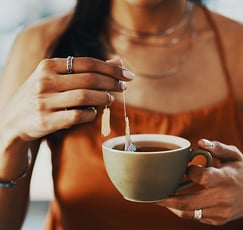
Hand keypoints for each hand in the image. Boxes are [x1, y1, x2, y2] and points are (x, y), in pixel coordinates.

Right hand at [1, 57, 133, 140]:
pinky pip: (78, 116)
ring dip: (104, 98)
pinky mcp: (47, 121)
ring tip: (111, 99)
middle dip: (112, 83)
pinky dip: (92, 114)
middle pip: (90, 79)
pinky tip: (95, 112)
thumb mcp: (57, 77)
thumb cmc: (43, 95)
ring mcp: (44, 101)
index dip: (112, 68)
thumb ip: (85, 69)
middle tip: (124, 87)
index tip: (128, 74)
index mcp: (48, 66)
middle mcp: (44, 81)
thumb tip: (118, 61)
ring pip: (85, 96)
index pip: (88, 63)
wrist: (14, 121)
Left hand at [157, 139, 242, 226]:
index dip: (190, 172)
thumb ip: (217, 147)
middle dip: (167, 199)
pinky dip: (185, 210)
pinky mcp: (218, 220)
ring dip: (172, 206)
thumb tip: (200, 142)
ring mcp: (221, 212)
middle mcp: (224, 198)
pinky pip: (196, 217)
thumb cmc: (242, 170)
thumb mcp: (234, 154)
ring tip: (162, 198)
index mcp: (227, 178)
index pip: (201, 177)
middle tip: (154, 194)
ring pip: (189, 213)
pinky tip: (180, 201)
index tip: (188, 168)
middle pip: (188, 202)